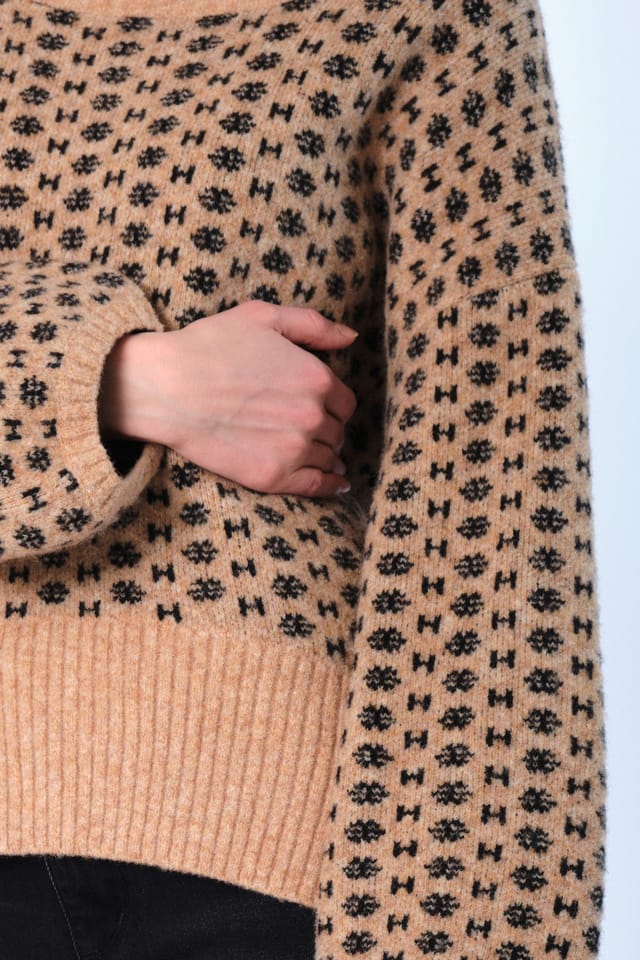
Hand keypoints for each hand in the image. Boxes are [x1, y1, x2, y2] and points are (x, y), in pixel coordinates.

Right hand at [98, 299, 358, 497]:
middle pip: (337, 431)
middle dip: (327, 429)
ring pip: (329, 458)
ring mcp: (294, 449)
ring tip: (322, 456)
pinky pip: (317, 486)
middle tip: (307, 428)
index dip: (333, 404)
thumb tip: (350, 337)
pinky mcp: (272, 476)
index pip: (344, 402)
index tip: (319, 406)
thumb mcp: (263, 317)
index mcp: (317, 379)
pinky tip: (336, 483)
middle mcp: (313, 416)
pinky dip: (330, 485)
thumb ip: (313, 326)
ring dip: (326, 455)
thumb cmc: (209, 346)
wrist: (167, 387)